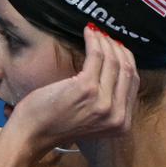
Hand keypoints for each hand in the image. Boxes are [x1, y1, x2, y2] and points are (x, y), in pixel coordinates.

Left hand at [8, 24, 138, 154]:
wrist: (33, 134)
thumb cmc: (55, 123)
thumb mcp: (91, 119)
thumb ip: (107, 103)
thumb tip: (115, 72)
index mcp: (122, 124)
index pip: (132, 84)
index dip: (127, 61)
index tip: (118, 48)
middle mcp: (117, 114)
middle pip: (127, 71)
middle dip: (118, 49)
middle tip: (107, 36)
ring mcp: (103, 102)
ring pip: (113, 61)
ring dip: (105, 42)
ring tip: (96, 32)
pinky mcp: (86, 88)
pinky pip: (97, 57)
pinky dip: (93, 41)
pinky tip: (88, 32)